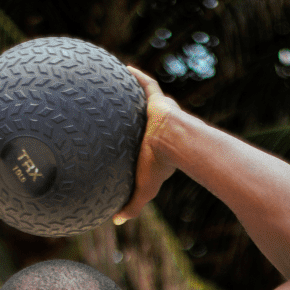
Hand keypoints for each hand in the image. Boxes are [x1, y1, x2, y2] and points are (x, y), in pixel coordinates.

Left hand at [114, 67, 178, 222]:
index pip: (141, 145)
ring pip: (141, 102)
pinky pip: (145, 84)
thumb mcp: (144, 189)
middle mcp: (155, 129)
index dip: (133, 145)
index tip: (123, 146)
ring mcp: (157, 113)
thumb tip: (116, 221)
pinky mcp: (157, 100)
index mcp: (153, 148)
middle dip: (133, 118)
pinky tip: (122, 68)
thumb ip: (132, 205)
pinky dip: (136, 76)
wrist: (175, 143)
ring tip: (114, 90)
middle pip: (141, 121)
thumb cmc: (160, 166)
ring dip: (131, 96)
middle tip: (117, 116)